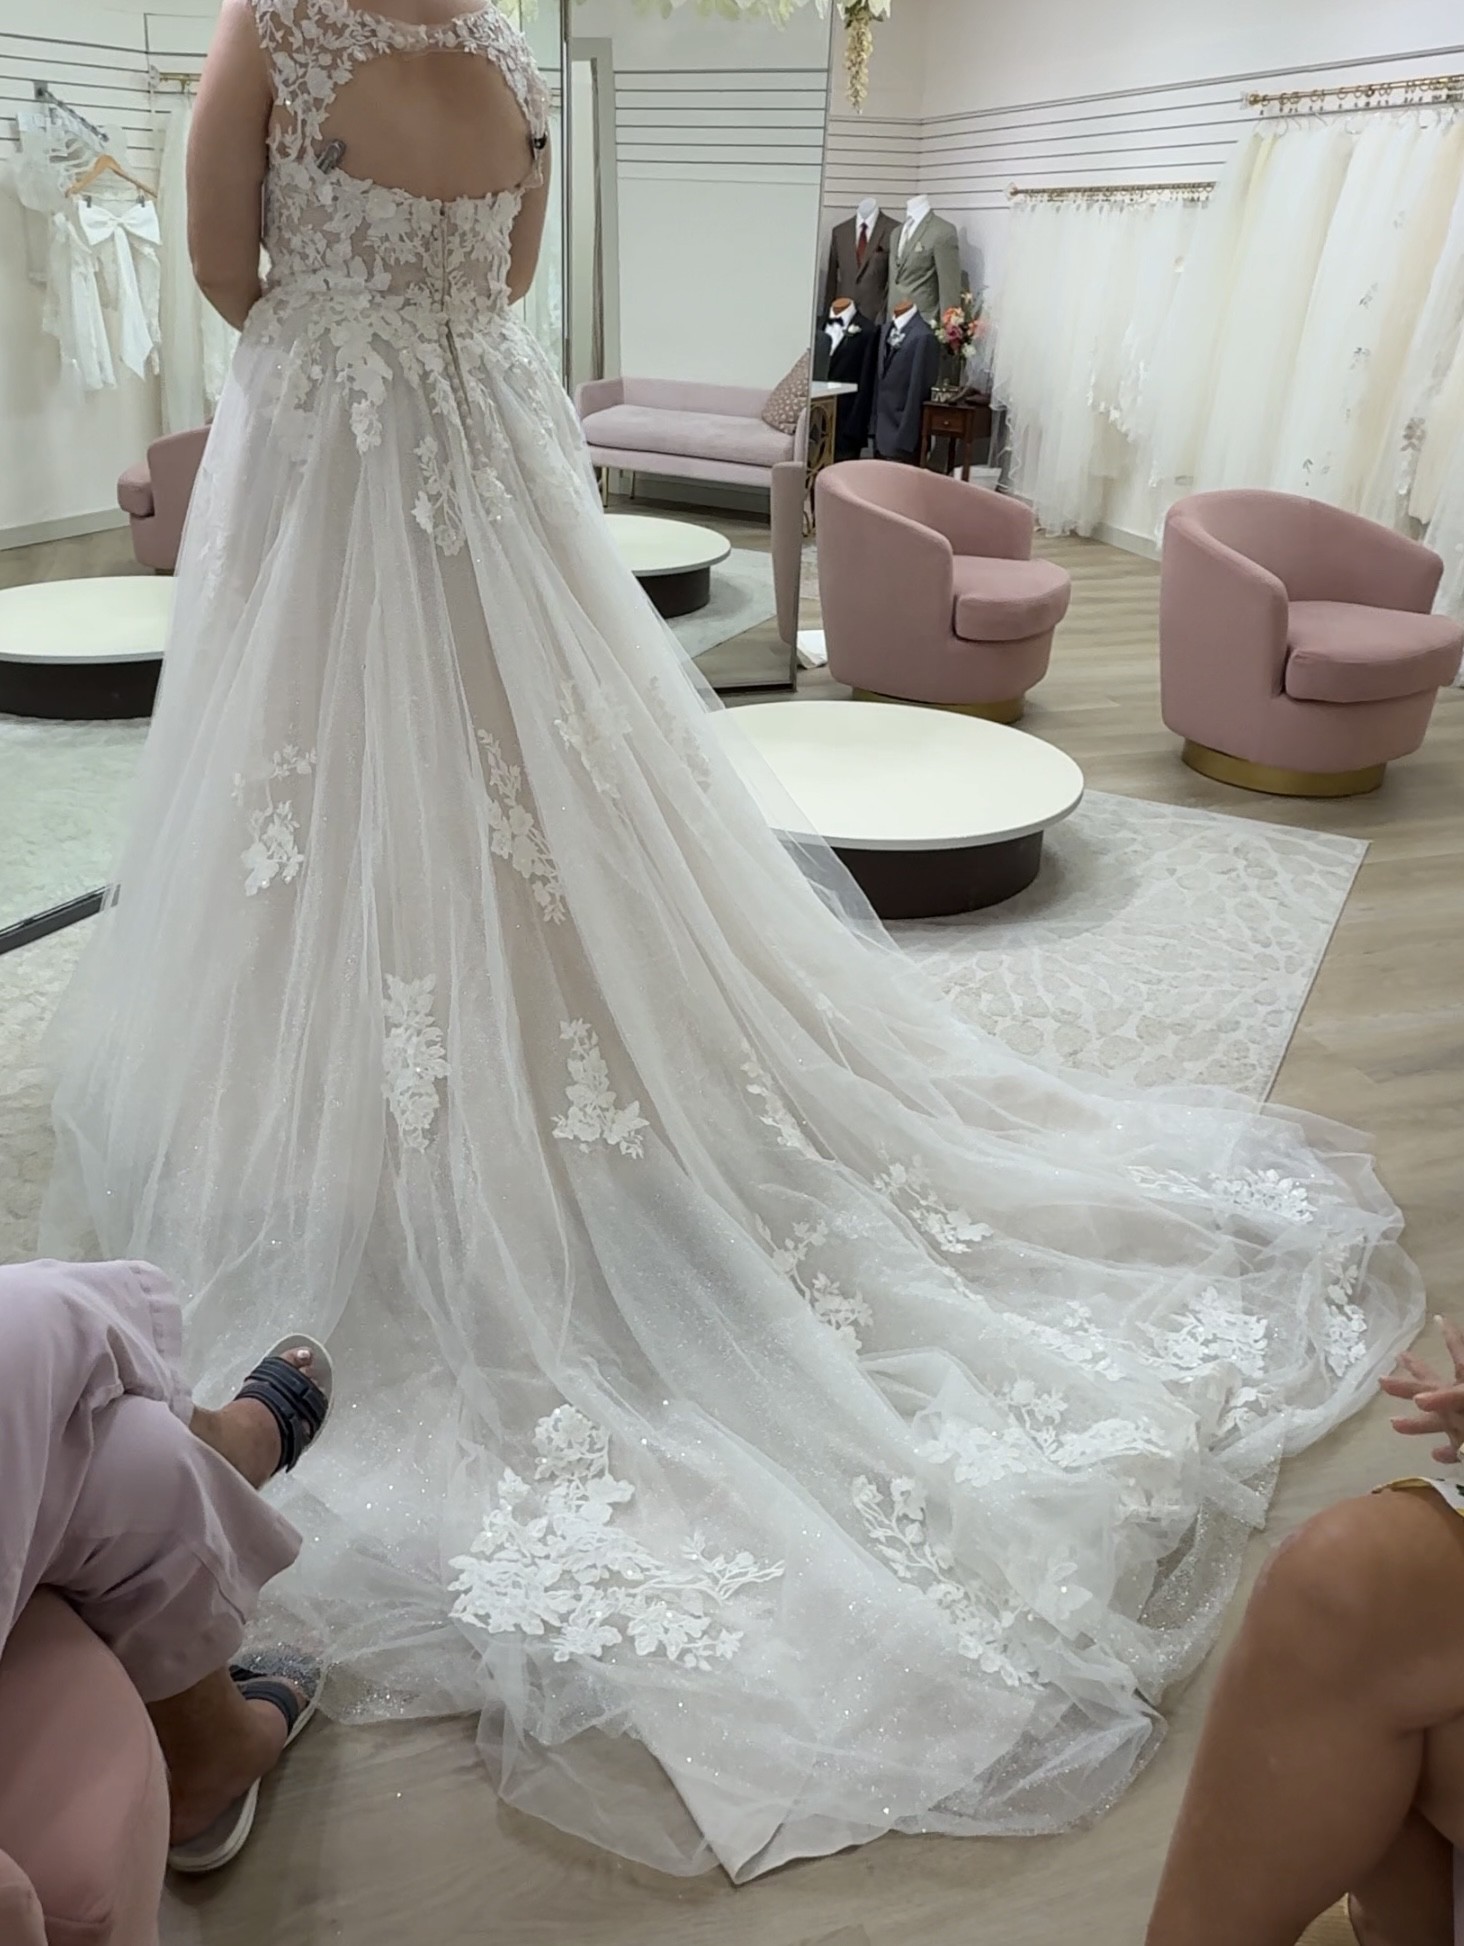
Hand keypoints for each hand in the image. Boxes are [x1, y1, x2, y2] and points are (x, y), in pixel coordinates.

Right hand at [1380, 1317, 1463, 1463]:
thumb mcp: (1463, 1400)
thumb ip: (1447, 1399)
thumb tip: (1421, 1400)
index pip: (1460, 1356)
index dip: (1451, 1338)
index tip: (1440, 1319)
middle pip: (1436, 1387)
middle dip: (1413, 1380)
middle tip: (1398, 1360)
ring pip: (1443, 1422)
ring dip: (1419, 1424)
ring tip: (1394, 1423)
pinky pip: (1460, 1447)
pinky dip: (1449, 1450)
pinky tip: (1436, 1453)